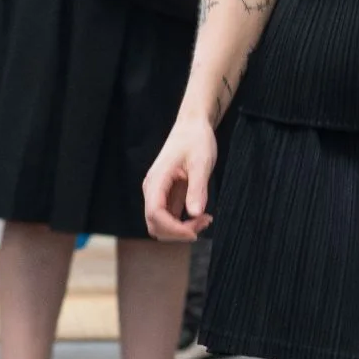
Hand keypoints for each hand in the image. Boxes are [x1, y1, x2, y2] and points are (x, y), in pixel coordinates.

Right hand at [143, 115, 216, 241]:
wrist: (192, 127)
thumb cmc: (196, 140)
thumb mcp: (201, 163)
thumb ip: (197, 189)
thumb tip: (194, 214)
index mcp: (156, 180)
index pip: (155, 214)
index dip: (173, 229)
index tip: (195, 231)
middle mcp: (152, 189)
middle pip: (155, 225)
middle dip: (178, 231)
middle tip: (205, 222)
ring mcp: (158, 194)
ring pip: (161, 225)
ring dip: (181, 229)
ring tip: (205, 219)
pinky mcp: (167, 196)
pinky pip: (170, 218)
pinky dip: (183, 224)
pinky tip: (201, 216)